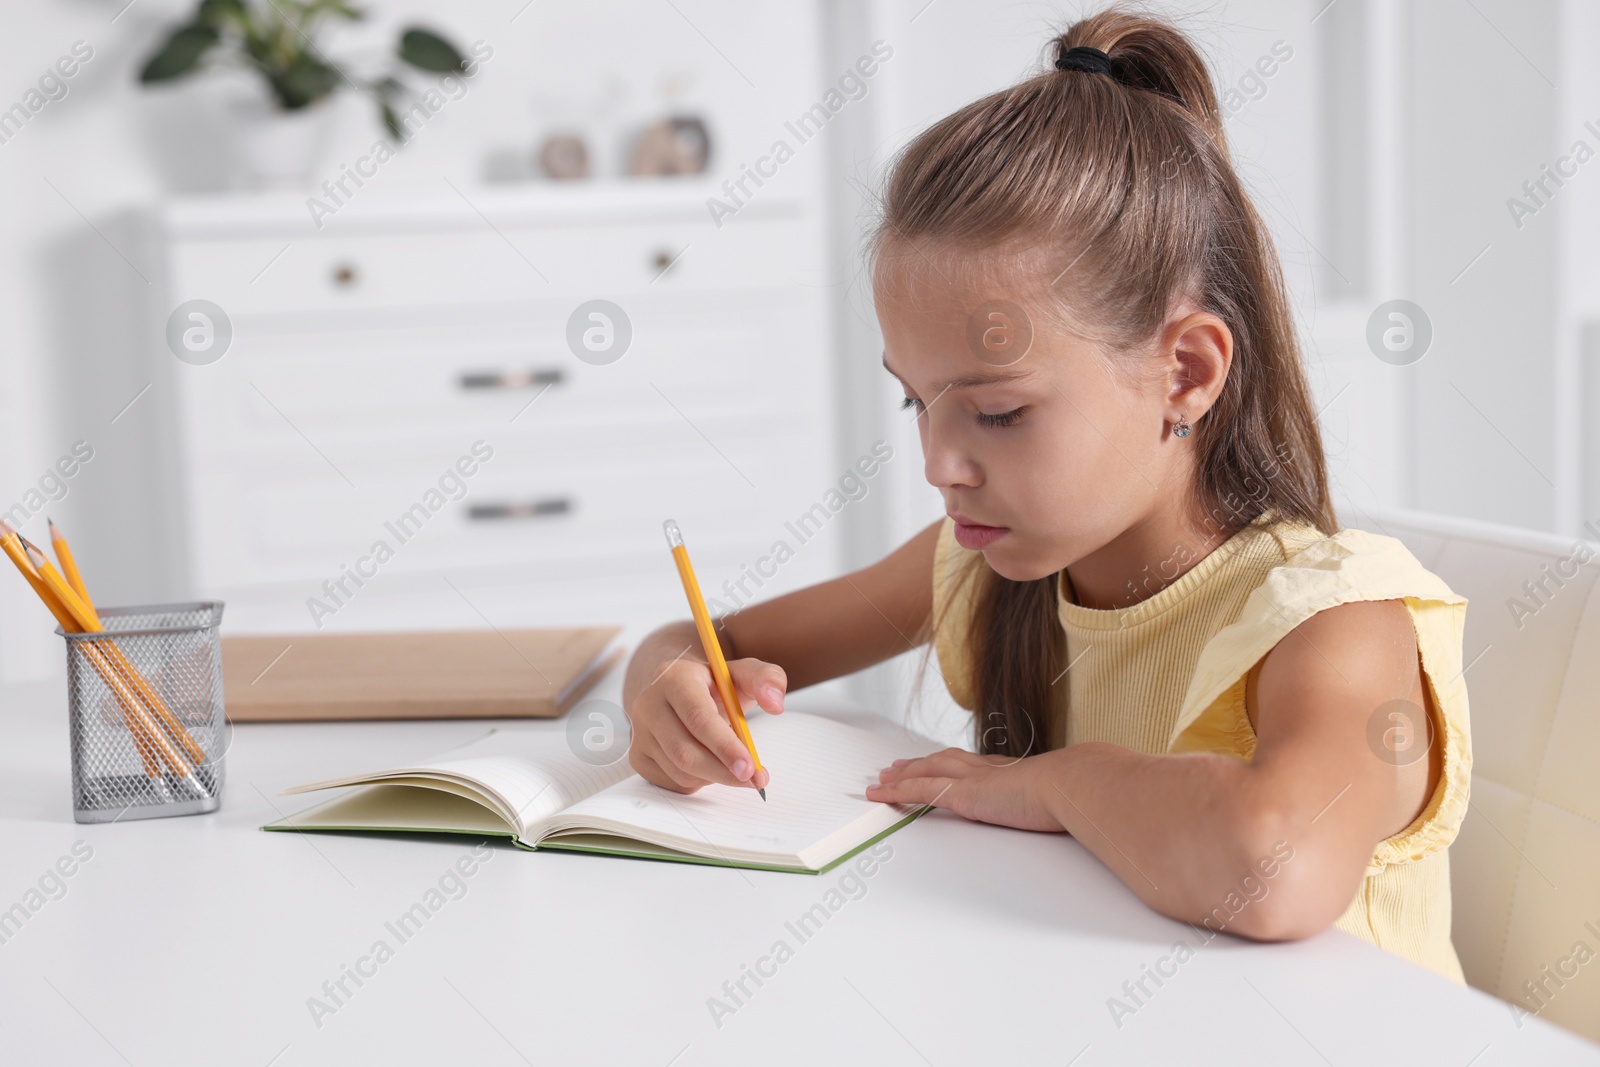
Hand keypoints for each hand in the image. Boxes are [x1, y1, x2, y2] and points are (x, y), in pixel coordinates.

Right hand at [625, 654, 784, 793]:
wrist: (678, 688)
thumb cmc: (714, 684)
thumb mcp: (743, 674)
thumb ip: (767, 679)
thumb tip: (775, 703)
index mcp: (674, 678)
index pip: (698, 718)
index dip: (725, 746)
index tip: (751, 767)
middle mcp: (648, 705)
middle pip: (686, 752)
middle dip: (724, 771)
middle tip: (754, 780)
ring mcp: (638, 733)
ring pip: (680, 771)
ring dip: (714, 777)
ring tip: (734, 765)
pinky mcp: (638, 756)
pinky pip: (672, 782)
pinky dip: (699, 781)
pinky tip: (709, 764)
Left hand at [866, 748, 1067, 832]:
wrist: (1070, 785)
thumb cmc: (1073, 793)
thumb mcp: (1061, 798)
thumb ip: (1055, 803)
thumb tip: (1070, 811)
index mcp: (1008, 771)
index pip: (970, 763)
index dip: (950, 763)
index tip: (939, 763)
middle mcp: (986, 769)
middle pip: (942, 760)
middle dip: (918, 764)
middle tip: (896, 766)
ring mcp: (972, 780)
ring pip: (926, 772)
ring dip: (902, 775)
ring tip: (883, 778)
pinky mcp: (962, 794)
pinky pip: (920, 790)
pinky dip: (897, 791)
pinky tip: (882, 793)